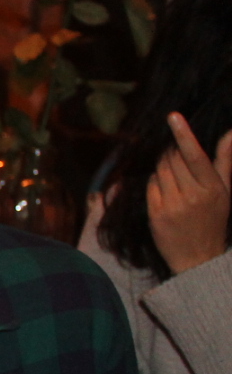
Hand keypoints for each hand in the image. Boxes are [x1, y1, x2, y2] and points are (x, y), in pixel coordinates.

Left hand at [148, 113, 231, 275]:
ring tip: (175, 182)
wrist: (198, 257)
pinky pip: (150, 186)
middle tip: (177, 162)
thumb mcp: (225, 191)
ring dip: (163, 170)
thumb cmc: (214, 219)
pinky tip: (165, 193)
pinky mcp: (156, 214)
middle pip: (172, 160)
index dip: (183, 134)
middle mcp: (193, 195)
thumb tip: (231, 133)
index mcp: (212, 187)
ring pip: (159, 171)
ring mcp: (172, 205)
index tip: (173, 116)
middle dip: (172, 155)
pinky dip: (155, 184)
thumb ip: (225, 160)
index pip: (195, 155)